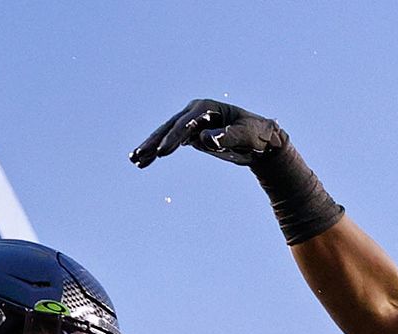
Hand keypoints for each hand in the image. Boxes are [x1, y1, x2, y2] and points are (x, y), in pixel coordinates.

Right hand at [130, 98, 291, 168]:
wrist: (262, 141)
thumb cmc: (257, 134)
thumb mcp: (247, 135)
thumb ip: (227, 136)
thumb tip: (204, 139)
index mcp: (206, 106)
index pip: (185, 122)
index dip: (174, 137)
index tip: (163, 152)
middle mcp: (194, 112)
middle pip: (170, 127)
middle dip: (155, 141)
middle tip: (140, 155)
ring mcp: (191, 124)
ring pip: (166, 135)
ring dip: (151, 147)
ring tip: (135, 160)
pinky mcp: (191, 136)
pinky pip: (171, 143)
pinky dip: (158, 152)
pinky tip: (144, 162)